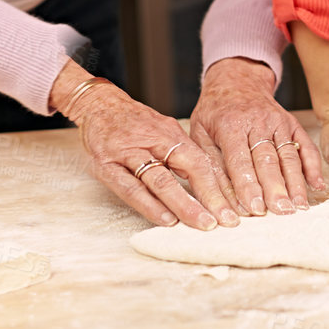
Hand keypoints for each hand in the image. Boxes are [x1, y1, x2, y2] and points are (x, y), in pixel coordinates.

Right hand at [55, 72, 239, 230]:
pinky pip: (130, 188)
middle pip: (185, 170)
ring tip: (199, 223)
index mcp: (170, 134)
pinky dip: (149, 205)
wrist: (98, 105)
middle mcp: (152, 142)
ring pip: (160, 181)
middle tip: (222, 221)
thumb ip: (181, 155)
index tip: (230, 211)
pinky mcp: (106, 165)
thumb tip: (207, 183)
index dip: (217, 187)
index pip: (200, 161)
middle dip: (206, 198)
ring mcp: (128, 153)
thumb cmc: (134, 124)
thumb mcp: (163, 131)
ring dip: (181, 204)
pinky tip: (165, 219)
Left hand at [190, 57, 324, 214]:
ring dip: (296, 183)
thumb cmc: (214, 112)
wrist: (237, 80)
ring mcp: (278, 122)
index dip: (247, 186)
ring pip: (289, 155)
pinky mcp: (292, 124)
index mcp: (230, 125)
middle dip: (275, 188)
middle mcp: (258, 122)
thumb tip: (220, 200)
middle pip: (268, 160)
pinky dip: (312, 166)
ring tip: (299, 207)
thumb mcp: (200, 133)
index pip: (240, 160)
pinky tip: (317, 185)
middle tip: (281, 212)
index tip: (254, 209)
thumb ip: (210, 165)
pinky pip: (305, 146)